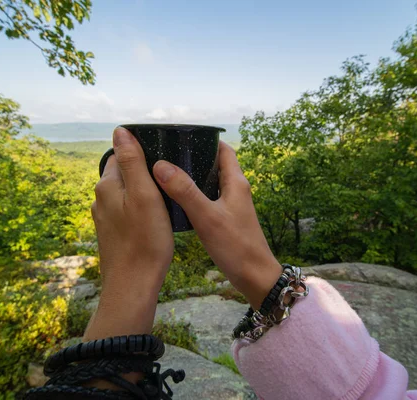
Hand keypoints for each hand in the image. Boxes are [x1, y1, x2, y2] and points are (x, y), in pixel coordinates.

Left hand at [85, 127, 173, 340]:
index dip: (141, 154)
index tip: (162, 159)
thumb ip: (132, 162)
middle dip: (142, 173)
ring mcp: (105, 219)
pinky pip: (126, 212)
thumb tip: (120, 131)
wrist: (133, 285)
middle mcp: (100, 200)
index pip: (120, 156)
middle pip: (123, 175)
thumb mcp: (144, 195)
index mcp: (107, 186)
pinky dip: (140, 210)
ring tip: (165, 198)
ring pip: (125, 195)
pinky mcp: (112, 235)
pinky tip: (155, 219)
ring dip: (142, 193)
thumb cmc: (145, 240)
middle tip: (168, 179)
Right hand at [152, 141, 280, 309]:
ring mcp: (232, 206)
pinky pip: (208, 200)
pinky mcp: (226, 220)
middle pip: (215, 164)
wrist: (255, 277)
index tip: (182, 136)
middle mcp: (236, 190)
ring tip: (167, 175)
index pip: (224, 150)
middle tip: (168, 155)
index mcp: (236, 182)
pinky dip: (194, 196)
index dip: (205, 140)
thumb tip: (161, 165)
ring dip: (192, 177)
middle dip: (194, 157)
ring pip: (210, 183)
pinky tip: (177, 202)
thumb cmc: (236, 246)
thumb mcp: (207, 217)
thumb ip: (185, 191)